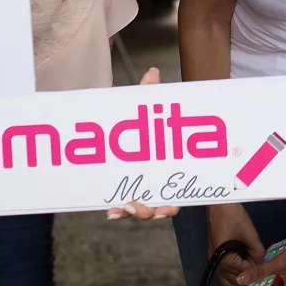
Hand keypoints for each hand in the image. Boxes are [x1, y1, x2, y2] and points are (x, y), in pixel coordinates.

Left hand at [107, 68, 177, 220]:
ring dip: (134, 213)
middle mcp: (158, 185)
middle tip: (137, 205)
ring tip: (121, 208)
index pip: (176, 193)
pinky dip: (118, 211)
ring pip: (142, 211)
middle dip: (150, 212)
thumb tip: (152, 72)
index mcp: (169, 169)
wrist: (127, 130)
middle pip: (160, 209)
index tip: (166, 205)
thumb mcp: (147, 110)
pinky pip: (124, 209)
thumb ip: (149, 95)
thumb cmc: (145, 124)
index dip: (171, 203)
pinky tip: (109, 210)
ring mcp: (141, 191)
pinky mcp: (124, 192)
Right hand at [207, 203, 264, 285]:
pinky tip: (245, 271)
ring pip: (227, 279)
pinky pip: (224, 271)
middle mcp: (217, 265)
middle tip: (262, 284)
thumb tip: (265, 263)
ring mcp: (214, 261)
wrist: (219, 205)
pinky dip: (234, 274)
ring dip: (239, 281)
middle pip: (233, 282)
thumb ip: (258, 252)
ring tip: (254, 281)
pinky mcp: (215, 255)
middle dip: (247, 284)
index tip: (268, 280)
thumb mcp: (250, 235)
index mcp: (225, 262)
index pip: (244, 275)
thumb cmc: (234, 218)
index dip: (256, 277)